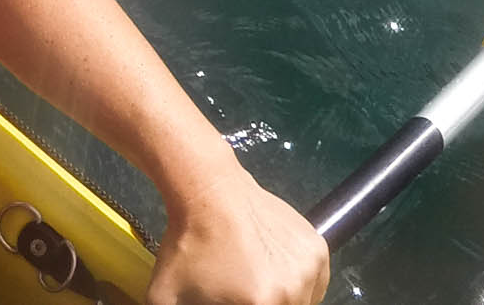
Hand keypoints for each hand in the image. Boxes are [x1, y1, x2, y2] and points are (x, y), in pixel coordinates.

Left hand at [146, 164, 326, 304]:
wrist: (210, 190)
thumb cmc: (188, 242)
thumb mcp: (166, 295)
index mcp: (264, 304)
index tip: (232, 298)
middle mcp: (293, 291)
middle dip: (258, 303)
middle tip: (240, 290)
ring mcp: (310, 268)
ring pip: (302, 301)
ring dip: (282, 299)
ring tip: (255, 279)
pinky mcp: (318, 249)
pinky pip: (315, 283)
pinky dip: (299, 284)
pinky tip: (272, 270)